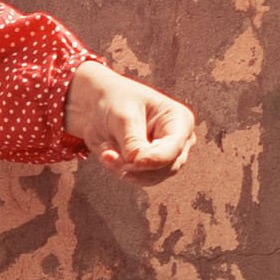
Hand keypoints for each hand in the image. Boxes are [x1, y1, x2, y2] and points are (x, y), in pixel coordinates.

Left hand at [66, 63, 195, 177]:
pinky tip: (107, 154)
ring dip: (124, 168)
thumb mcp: (123, 116)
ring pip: (151, 177)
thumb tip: (138, 163)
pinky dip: (119, 170)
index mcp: (180, 120)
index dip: (155, 159)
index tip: (135, 162)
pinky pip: (137, 179)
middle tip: (107, 154)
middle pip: (166, 167)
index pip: (174, 147)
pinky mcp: (149, 167)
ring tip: (105, 150)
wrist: (99, 105)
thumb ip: (132, 140)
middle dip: (135, 165)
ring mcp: (165, 157)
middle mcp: (178, 141)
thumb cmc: (115, 101)